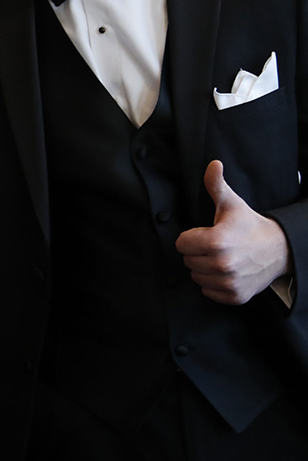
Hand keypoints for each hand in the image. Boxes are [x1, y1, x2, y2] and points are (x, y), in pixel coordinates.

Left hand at [175, 160, 290, 304]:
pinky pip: (208, 292)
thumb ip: (216, 184)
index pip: (181, 244)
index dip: (191, 237)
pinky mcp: (236, 296)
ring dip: (204, 268)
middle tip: (216, 246)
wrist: (279, 249)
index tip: (207, 233)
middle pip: (188, 261)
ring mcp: (229, 283)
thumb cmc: (249, 225)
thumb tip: (213, 163)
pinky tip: (227, 271)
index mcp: (216, 242)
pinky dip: (214, 284)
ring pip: (196, 277)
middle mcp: (222, 265)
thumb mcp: (231, 203)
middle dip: (198, 252)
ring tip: (222, 257)